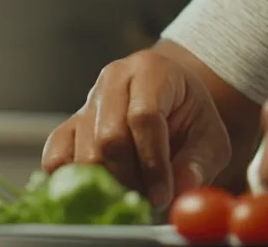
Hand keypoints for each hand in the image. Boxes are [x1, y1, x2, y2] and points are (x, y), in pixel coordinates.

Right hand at [42, 47, 231, 207]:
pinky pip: (57, 153)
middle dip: (130, 177)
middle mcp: (113, 79)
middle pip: (109, 137)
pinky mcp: (68, 124)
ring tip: (134, 191)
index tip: (162, 194)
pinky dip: (71, 177)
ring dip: (108, 183)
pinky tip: (99, 187)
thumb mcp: (210, 135)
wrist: (169, 99)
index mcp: (151, 70)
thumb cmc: (190, 114)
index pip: (145, 116)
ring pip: (84, 152)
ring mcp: (87, 101)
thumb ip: (199, 161)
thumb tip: (181, 187)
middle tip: (148, 197)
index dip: (154, 162)